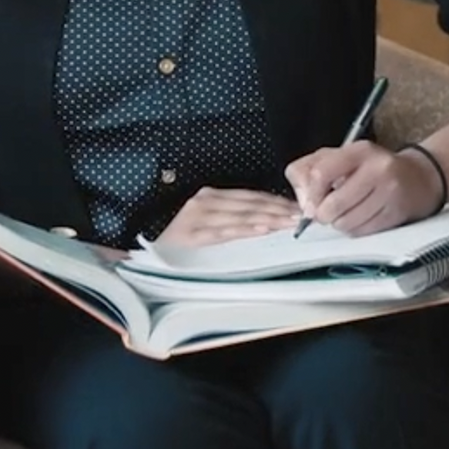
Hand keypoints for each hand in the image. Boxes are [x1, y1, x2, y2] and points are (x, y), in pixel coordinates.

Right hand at [154, 187, 299, 251]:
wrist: (146, 251)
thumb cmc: (178, 240)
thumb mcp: (206, 222)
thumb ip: (231, 218)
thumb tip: (265, 220)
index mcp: (211, 196)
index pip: (251, 197)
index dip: (275, 201)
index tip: (296, 207)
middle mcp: (206, 201)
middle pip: (250, 205)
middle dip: (278, 210)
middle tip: (302, 216)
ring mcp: (198, 216)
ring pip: (242, 216)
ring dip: (269, 218)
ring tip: (290, 223)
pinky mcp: (192, 233)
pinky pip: (225, 231)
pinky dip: (246, 229)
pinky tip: (263, 230)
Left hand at [286, 141, 442, 235]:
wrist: (417, 178)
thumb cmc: (370, 169)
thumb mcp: (340, 158)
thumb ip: (310, 171)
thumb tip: (304, 203)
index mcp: (359, 150)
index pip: (321, 173)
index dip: (310, 194)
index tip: (310, 203)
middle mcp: (377, 168)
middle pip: (333, 204)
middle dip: (323, 215)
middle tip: (325, 214)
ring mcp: (389, 191)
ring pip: (347, 222)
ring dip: (339, 224)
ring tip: (345, 214)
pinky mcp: (396, 213)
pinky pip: (362, 231)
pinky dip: (355, 230)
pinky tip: (359, 219)